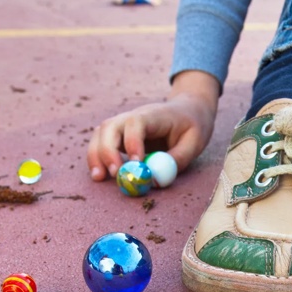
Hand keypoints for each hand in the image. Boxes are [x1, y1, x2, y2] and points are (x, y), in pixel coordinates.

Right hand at [87, 71, 219, 180]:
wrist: (187, 111)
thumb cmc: (192, 126)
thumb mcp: (194, 143)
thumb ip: (177, 160)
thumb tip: (156, 180)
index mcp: (154, 115)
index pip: (135, 123)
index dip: (132, 142)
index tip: (136, 163)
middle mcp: (133, 117)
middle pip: (110, 127)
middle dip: (107, 151)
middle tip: (114, 174)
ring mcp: (123, 125)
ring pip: (100, 134)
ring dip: (96, 155)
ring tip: (99, 177)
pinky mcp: (119, 136)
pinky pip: (101, 143)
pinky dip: (97, 158)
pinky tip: (100, 175)